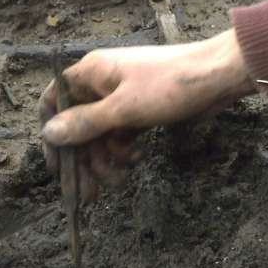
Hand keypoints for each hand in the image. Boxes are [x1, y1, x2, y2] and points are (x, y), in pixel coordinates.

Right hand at [39, 29, 252, 201]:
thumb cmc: (170, 85)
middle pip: (78, 127)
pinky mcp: (139, 112)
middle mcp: (100, 85)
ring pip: (100, 136)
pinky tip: (135, 160)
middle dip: (83, 160)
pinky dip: (123, 152)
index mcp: (90, 74)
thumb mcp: (124, 109)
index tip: (57, 165)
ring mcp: (120, 99)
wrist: (218, 77)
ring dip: (105, 161)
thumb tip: (49, 133)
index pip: (54, 102)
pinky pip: (120, 136)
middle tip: (88, 193)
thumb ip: (85, 123)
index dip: (52, 134)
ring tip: (118, 181)